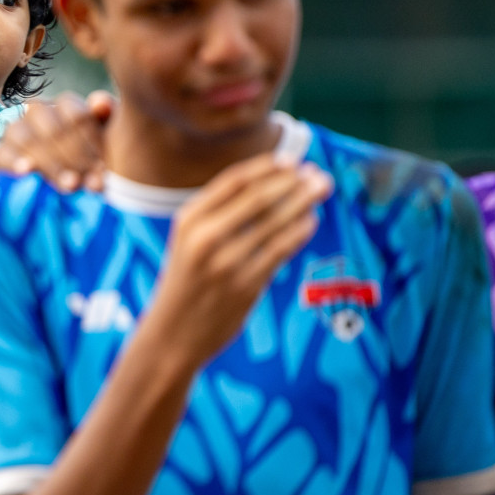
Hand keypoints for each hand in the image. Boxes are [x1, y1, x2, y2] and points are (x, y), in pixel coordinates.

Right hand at [0, 90, 114, 191]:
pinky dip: (14, 162)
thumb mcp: (109, 139)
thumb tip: (99, 103)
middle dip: (74, 158)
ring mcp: (16, 131)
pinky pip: (2, 153)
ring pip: (28, 139)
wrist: (68, 183)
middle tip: (92, 182)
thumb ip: (110, 116)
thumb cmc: (93, 160)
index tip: (102, 165)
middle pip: (53, 129)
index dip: (90, 141)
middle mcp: (38, 112)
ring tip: (69, 184)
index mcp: (66, 106)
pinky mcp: (0, 153)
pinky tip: (26, 171)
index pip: (76, 115)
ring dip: (51, 164)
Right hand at [144, 154, 332, 368]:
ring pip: (275, 222)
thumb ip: (218, 214)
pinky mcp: (245, 286)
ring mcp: (226, 262)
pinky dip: (300, 231)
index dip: (267, 167)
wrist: (172, 334)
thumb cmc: (186, 283)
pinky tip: (311, 220)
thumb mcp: (187, 241)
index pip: (234, 181)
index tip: (292, 161)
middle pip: (259, 198)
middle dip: (294, 182)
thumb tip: (271, 182)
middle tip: (317, 174)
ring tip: (321, 189)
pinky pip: (281, 250)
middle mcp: (204, 237)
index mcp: (187, 220)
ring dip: (304, 201)